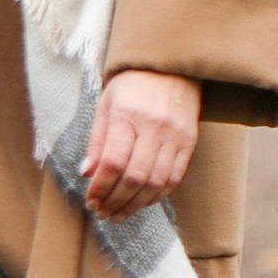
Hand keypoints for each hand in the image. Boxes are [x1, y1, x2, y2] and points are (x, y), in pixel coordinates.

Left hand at [82, 69, 200, 219]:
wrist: (169, 64)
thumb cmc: (131, 84)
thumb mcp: (105, 104)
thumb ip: (97, 140)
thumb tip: (86, 173)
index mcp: (127, 114)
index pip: (113, 162)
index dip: (100, 187)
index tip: (90, 200)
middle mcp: (154, 127)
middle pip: (135, 177)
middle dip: (116, 201)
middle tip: (103, 213)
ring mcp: (175, 135)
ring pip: (156, 183)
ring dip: (135, 204)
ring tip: (119, 213)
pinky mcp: (190, 142)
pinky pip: (174, 178)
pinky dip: (157, 196)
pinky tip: (141, 201)